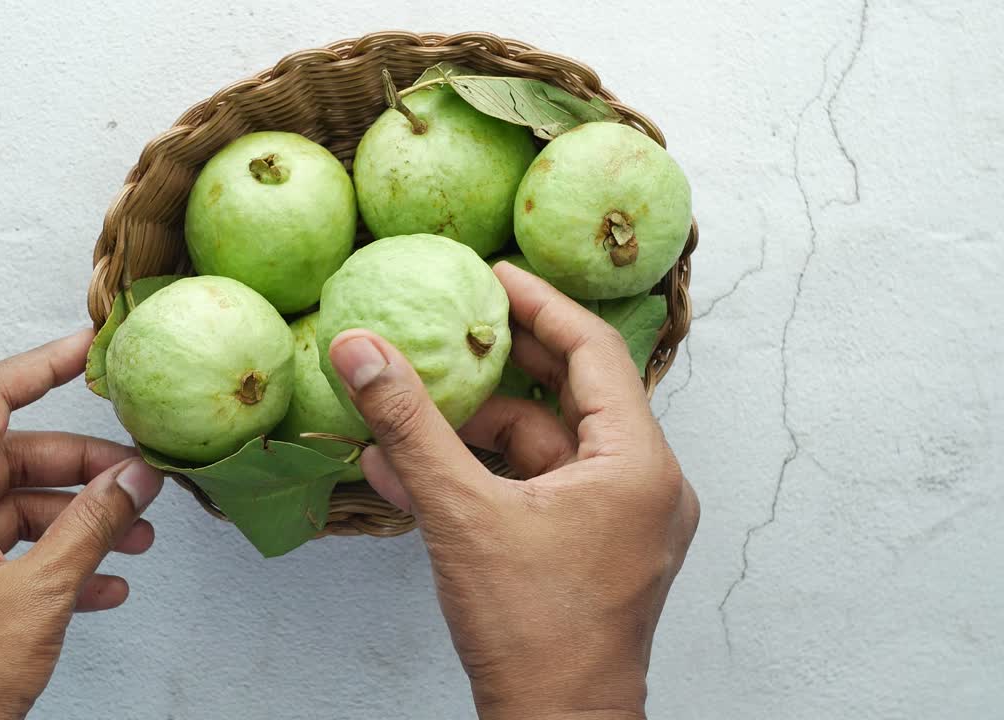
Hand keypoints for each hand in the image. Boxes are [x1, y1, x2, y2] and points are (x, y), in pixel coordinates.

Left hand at [0, 330, 164, 719]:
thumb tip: (133, 481)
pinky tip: (102, 587)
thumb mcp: (37, 595)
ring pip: (7, 511)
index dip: (41, 367)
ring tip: (135, 540)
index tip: (86, 351)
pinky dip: (48, 561)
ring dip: (74, 522)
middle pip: (6, 460)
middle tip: (139, 481)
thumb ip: (91, 527)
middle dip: (80, 471)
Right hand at [327, 263, 699, 719]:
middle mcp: (643, 487)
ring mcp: (619, 522)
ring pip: (546, 448)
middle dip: (502, 366)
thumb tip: (361, 351)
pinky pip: (537, 491)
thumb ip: (409, 426)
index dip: (539, 305)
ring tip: (409, 411)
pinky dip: (483, 477)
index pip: (593, 352)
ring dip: (475, 432)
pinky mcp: (592, 550)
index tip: (493, 275)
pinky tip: (412, 470)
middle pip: (572, 395)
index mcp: (637, 465)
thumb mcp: (460, 515)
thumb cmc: (532, 635)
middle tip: (454, 326)